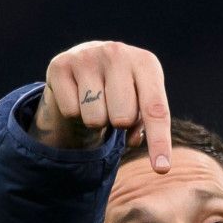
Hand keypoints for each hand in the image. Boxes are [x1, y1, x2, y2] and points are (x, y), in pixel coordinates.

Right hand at [30, 40, 170, 169]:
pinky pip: (71, 111)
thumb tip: (132, 140)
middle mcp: (117, 53)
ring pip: (94, 119)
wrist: (86, 63)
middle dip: (118, 124)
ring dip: (96, 120)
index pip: (155, 109)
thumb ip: (146, 126)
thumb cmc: (124, 92)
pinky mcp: (60, 65)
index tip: (162, 169)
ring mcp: (87, 56)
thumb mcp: (142, 105)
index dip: (159, 142)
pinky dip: (74, 112)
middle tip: (114, 107)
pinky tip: (77, 95)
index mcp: (146, 63)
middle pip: (122, 119)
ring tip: (96, 101)